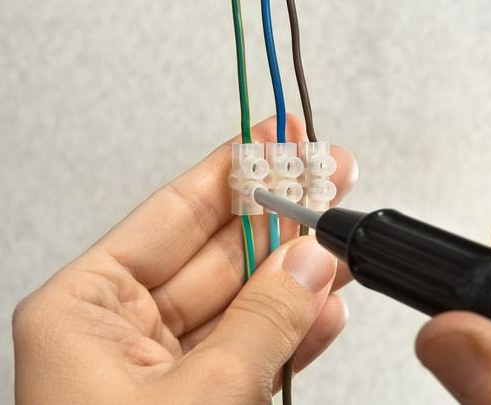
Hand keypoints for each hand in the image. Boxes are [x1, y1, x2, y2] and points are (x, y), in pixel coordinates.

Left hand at [12, 115, 357, 404]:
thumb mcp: (197, 400)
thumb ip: (262, 323)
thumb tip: (313, 260)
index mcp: (86, 309)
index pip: (174, 214)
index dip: (233, 171)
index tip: (278, 139)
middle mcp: (119, 331)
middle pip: (214, 251)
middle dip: (278, 215)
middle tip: (327, 175)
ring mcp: (160, 370)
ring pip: (241, 301)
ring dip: (296, 272)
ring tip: (342, 236)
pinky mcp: (196, 403)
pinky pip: (251, 351)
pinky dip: (293, 331)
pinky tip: (326, 307)